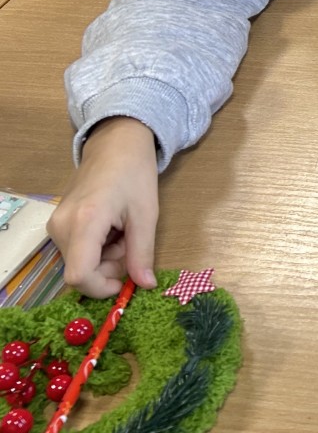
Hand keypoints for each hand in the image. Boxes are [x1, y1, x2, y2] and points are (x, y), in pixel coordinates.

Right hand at [48, 117, 159, 297]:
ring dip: (106, 257)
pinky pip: (77, 250)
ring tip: (124, 232)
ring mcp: (56, 225)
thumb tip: (146, 285)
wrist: (116, 144)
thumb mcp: (146, 215)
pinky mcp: (57, 224)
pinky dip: (98, 248)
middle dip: (110, 268)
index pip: (79, 275)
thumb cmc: (135, 174)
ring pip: (81, 262)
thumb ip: (142, 253)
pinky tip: (113, 229)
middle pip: (82, 270)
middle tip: (132, 244)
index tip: (125, 282)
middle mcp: (62, 226)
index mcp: (85, 222)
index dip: (102, 288)